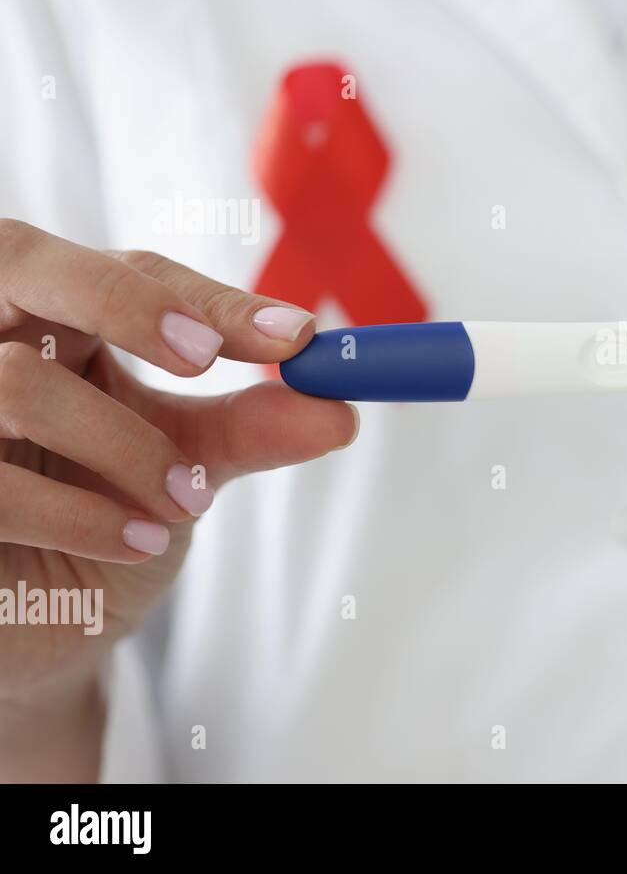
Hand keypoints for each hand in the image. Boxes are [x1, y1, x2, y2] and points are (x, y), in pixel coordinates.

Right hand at [0, 219, 356, 776]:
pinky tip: (138, 542)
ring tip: (188, 500)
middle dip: (125, 303)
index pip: (126, 268)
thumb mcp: (189, 463)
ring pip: (18, 382)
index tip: (296, 338)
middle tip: (205, 357)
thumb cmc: (107, 516)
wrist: (45, 624)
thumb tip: (339, 409)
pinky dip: (86, 516)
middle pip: (23, 258)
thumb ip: (254, 428)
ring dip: (127, 446)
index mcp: (55, 315)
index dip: (205, 296)